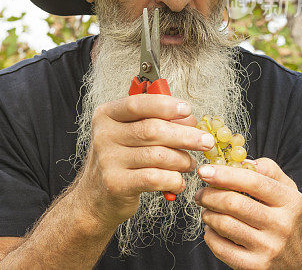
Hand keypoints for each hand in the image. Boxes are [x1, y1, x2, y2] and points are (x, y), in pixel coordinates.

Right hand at [74, 94, 216, 227]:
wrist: (95, 196)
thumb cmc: (120, 159)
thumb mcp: (128, 134)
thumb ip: (154, 122)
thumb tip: (188, 119)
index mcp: (106, 115)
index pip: (138, 104)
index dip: (166, 105)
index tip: (188, 110)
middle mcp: (104, 135)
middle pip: (153, 130)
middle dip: (185, 136)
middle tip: (205, 141)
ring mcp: (108, 160)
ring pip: (157, 155)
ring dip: (182, 160)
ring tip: (189, 164)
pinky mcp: (116, 184)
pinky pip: (155, 178)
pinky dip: (173, 180)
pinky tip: (178, 182)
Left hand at [195, 158, 301, 269]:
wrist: (297, 264)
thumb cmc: (284, 218)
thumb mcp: (286, 191)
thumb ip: (267, 169)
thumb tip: (239, 159)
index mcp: (291, 201)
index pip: (253, 181)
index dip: (224, 174)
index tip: (204, 171)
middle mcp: (283, 225)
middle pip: (233, 203)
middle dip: (209, 195)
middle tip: (200, 194)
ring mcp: (270, 249)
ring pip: (224, 224)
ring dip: (207, 214)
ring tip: (207, 210)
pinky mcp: (255, 267)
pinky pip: (220, 247)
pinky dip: (209, 235)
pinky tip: (213, 230)